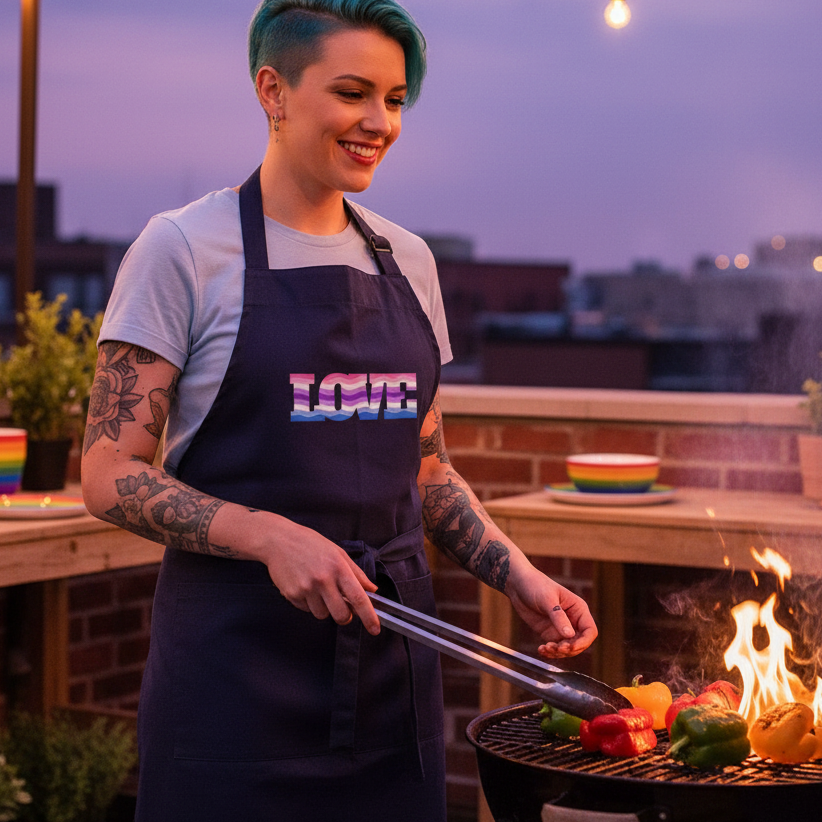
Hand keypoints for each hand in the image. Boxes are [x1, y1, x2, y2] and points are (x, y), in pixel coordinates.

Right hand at [263, 520, 379, 634]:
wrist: (279, 540)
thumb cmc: (311, 544)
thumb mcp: (338, 553)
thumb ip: (357, 573)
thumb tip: (372, 590)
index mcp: (338, 567)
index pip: (358, 598)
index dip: (369, 616)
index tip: (375, 629)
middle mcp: (323, 579)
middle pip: (341, 614)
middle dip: (345, 616)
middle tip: (343, 607)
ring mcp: (306, 588)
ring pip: (323, 615)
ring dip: (324, 608)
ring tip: (318, 589)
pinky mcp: (292, 594)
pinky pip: (306, 610)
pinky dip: (309, 604)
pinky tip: (305, 587)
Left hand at [506, 564, 597, 657]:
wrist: (518, 584)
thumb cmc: (535, 585)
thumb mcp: (547, 599)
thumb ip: (558, 617)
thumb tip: (570, 635)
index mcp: (578, 609)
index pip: (589, 630)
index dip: (583, 642)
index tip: (570, 647)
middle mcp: (572, 620)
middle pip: (580, 643)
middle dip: (569, 649)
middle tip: (555, 649)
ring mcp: (561, 628)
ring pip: (567, 648)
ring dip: (558, 653)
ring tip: (545, 648)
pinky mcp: (549, 632)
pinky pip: (554, 648)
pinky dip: (549, 652)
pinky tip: (541, 649)